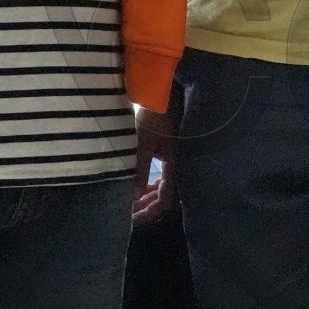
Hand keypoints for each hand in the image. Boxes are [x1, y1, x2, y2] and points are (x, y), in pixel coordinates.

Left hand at [131, 104, 178, 225]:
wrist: (169, 91)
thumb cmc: (157, 115)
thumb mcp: (143, 143)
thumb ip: (139, 171)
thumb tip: (132, 196)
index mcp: (177, 167)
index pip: (164, 201)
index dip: (147, 212)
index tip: (130, 218)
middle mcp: (180, 166)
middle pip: (166, 198)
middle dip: (146, 206)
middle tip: (128, 210)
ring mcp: (177, 160)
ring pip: (165, 187)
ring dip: (149, 195)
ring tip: (132, 198)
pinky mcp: (172, 152)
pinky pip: (164, 176)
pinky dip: (152, 183)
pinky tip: (142, 182)